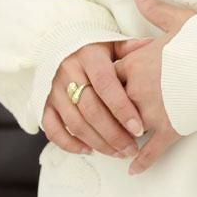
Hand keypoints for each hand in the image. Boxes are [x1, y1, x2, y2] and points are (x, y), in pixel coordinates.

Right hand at [40, 40, 144, 158]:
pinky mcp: (45, 103)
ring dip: (98, 142)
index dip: (122, 109)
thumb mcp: (112, 44)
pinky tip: (89, 150)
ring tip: (118, 153)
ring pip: (75, 123)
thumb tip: (152, 46)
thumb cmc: (94, 49)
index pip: (106, 85)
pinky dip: (69, 143)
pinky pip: (52, 128)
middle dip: (113, 133)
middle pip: (91, 109)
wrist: (58, 45)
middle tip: (131, 148)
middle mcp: (68, 73)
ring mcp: (54, 90)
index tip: (138, 128)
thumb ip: (130, 49)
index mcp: (88, 56)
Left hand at [112, 0, 196, 174]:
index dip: (104, 79)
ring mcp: (152, 113)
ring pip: (124, 129)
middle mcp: (137, 90)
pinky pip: (151, 150)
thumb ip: (155, 9)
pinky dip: (141, 162)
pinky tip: (132, 170)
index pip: (107, 74)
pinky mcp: (170, 130)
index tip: (103, 84)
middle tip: (98, 119)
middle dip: (103, 112)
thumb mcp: (180, 19)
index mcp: (136, 63)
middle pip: (108, 105)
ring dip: (116, 137)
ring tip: (110, 145)